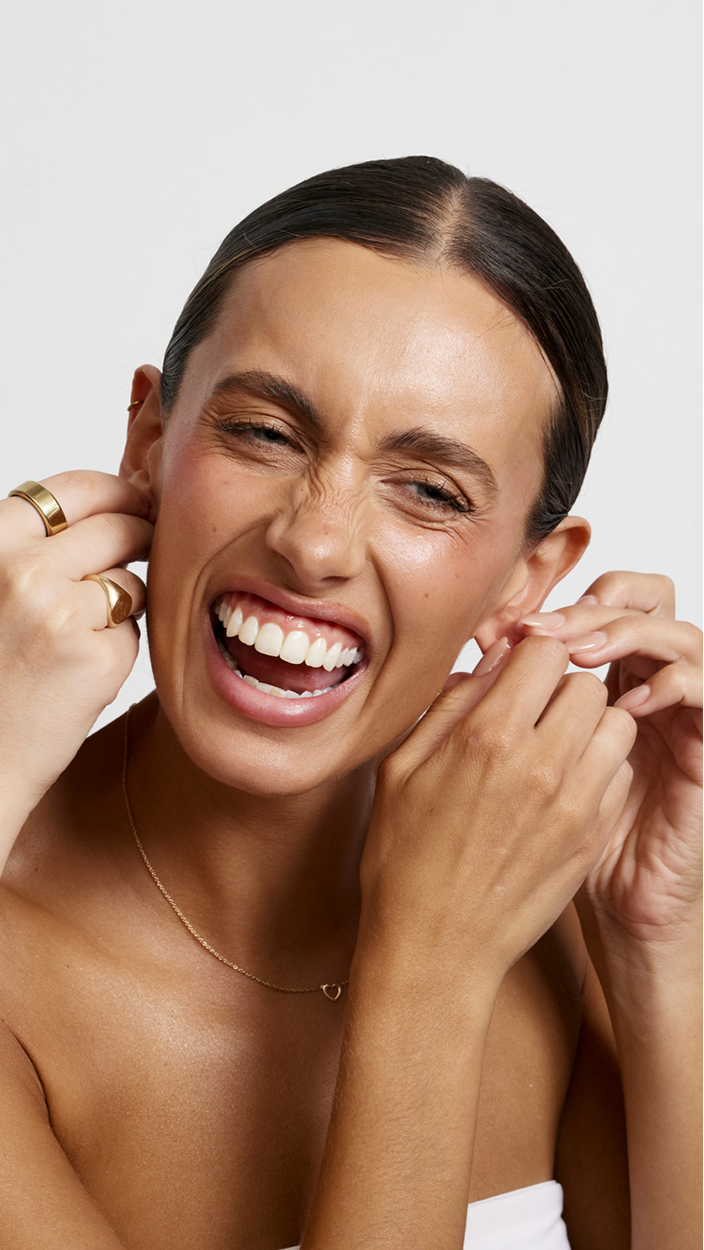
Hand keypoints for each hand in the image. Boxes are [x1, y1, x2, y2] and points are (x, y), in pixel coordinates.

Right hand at [0, 471, 151, 865]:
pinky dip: (117, 649)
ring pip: (131, 581)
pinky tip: (80, 674)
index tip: (137, 500)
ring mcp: (61, 613)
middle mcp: (21, 571)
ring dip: (124, 602)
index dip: (117, 491)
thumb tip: (117, 504)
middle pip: (118, 527)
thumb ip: (34, 546)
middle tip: (144, 550)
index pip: (73, 489)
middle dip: (141, 536)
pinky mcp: (97, 658)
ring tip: (80, 637)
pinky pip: (133, 632)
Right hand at [358, 635, 636, 987]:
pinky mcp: (592, 837)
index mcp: (486, 737)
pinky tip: (563, 786)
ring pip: (615, 725)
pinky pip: (620, 774)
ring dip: (588, 726)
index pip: (544, 650)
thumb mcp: (402, 768)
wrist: (435, 946)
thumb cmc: (406, 860)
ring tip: (555, 746)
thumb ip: (450, 706)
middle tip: (535, 711)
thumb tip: (488, 664)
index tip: (515, 672)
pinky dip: (599, 768)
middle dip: (562, 687)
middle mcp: (540, 764)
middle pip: (587, 683)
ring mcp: (575, 804)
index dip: (528, 655)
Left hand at [520, 572, 702, 951]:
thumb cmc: (561, 843)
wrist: (612, 906)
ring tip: (583, 656)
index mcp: (603, 683)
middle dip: (593, 610)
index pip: (602, 605)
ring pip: (679, 637)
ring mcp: (680, 717)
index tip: (515, 625)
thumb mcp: (518, 768)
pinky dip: (671, 683)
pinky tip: (627, 703)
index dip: (564, 604)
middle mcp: (647, 689)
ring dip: (630, 634)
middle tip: (546, 630)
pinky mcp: (703, 751)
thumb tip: (478, 657)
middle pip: (644, 604)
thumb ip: (502, 713)